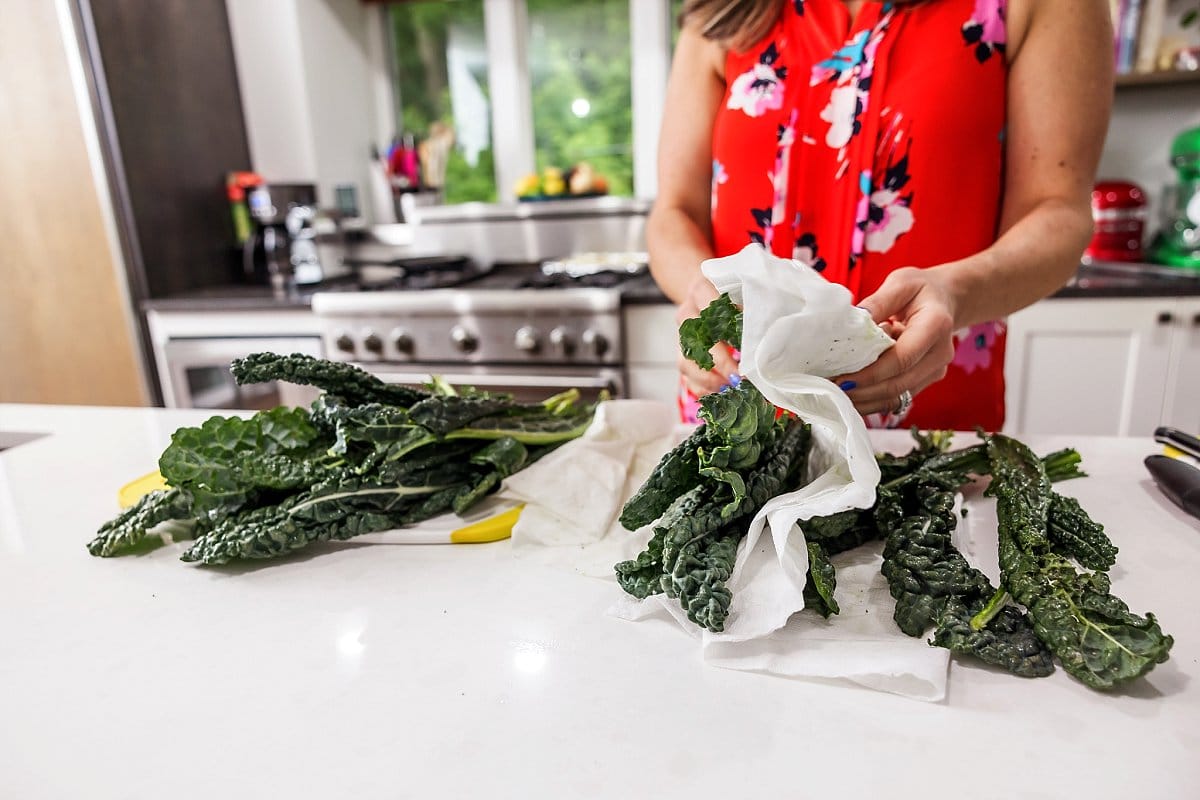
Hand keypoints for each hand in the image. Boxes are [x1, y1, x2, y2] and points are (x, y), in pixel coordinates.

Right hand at [676, 275, 738, 395]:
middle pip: (696, 339)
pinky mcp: (682, 354)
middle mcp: (687, 313)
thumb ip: (750, 305)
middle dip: (719, 361)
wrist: (706, 295)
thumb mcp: (741, 289)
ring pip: (686, 361)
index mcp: (700, 290)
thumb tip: (766, 331)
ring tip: (729, 387)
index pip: (710, 306)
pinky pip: (686, 376)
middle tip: (739, 375)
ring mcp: (681, 335)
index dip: (727, 326)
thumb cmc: (730, 294)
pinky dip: (703, 388)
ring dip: (708, 378)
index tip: (745, 343)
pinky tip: (720, 393)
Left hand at [833, 266, 958, 415]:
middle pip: (899, 384)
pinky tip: (852, 395)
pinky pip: (898, 397)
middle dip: (863, 391)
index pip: (902, 358)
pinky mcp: (926, 380)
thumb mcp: (900, 284)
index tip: (842, 378)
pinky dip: (873, 400)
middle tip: (831, 389)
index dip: (871, 373)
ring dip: (866, 400)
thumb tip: (853, 320)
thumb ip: (878, 302)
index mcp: (936, 325)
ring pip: (897, 396)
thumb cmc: (920, 289)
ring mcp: (935, 370)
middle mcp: (940, 353)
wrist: (945, 300)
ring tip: (836, 394)